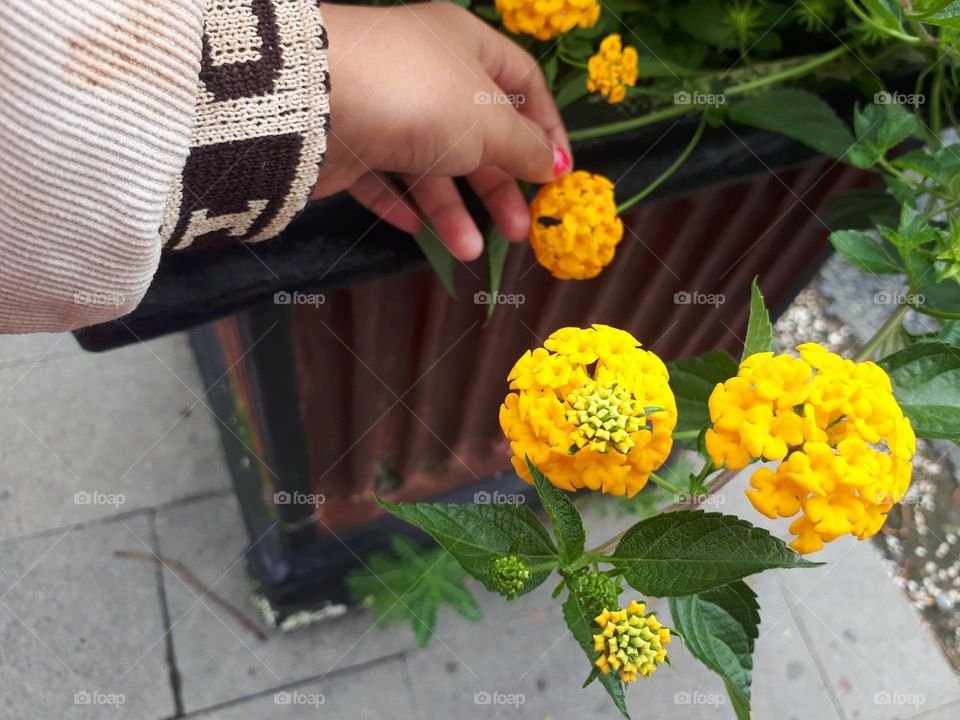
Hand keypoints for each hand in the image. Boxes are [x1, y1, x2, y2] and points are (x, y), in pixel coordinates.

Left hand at [312, 2, 571, 260]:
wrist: (312, 102)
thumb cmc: (419, 98)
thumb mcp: (487, 123)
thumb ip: (525, 148)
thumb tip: (556, 163)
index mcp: (466, 45)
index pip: (522, 83)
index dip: (546, 128)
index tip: (558, 175)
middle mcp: (425, 72)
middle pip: (477, 132)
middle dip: (499, 185)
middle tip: (518, 231)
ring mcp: (383, 107)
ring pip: (430, 161)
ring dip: (452, 209)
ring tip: (466, 252)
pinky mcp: (347, 142)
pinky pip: (382, 175)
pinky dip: (401, 202)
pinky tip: (415, 230)